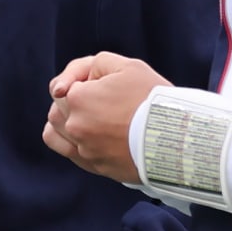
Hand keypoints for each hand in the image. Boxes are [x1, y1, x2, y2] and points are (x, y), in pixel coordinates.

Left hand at [44, 52, 167, 183]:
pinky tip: (78, 133)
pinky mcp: (93, 165)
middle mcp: (75, 125)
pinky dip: (65, 139)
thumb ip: (94, 65)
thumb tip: (70, 83)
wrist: (174, 138)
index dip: (83, 82)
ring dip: (68, 119)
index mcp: (78, 98)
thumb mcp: (127, 66)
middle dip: (76, 100)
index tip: (106, 86)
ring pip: (57, 128)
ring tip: (93, 116)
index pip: (64, 85)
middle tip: (106, 100)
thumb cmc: (152, 99)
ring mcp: (83, 148)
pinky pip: (65, 150)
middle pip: (60, 107)